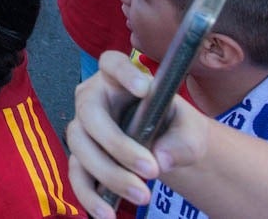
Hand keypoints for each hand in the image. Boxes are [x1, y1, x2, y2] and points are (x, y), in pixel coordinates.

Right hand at [67, 51, 209, 218]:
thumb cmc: (175, 129)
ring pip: (81, 148)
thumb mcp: (190, 130)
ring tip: (144, 196)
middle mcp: (93, 99)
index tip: (145, 88)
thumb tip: (161, 158)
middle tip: (152, 170)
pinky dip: (90, 196)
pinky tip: (107, 215)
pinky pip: (77, 175)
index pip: (111, 63)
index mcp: (118, 79)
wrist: (167, 149)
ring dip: (109, 174)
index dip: (123, 72)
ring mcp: (83, 129)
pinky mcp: (81, 158)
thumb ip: (183, 141)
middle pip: (90, 114)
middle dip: (118, 144)